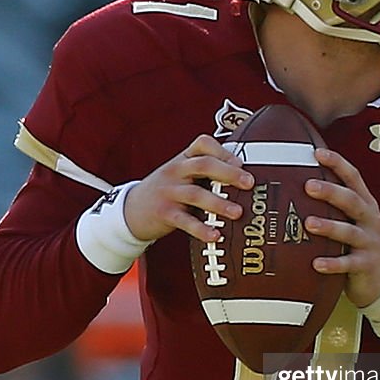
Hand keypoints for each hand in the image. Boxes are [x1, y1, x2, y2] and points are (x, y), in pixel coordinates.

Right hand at [124, 134, 253, 241]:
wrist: (131, 210)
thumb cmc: (167, 191)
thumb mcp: (181, 174)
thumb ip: (206, 172)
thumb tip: (244, 178)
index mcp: (183, 159)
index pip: (202, 144)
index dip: (223, 151)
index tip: (241, 162)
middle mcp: (175, 171)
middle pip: (203, 165)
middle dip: (228, 173)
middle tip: (249, 183)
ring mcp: (169, 192)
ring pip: (195, 194)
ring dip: (218, 203)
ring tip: (237, 212)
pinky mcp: (164, 213)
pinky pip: (184, 221)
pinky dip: (201, 229)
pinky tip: (215, 235)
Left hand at [304, 147, 379, 308]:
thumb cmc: (357, 244)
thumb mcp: (349, 220)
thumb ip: (330, 205)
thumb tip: (292, 186)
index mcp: (364, 204)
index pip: (353, 177)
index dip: (337, 163)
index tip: (317, 153)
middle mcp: (369, 219)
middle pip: (352, 201)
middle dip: (331, 192)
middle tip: (308, 186)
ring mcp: (369, 242)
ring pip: (350, 232)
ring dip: (329, 227)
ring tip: (309, 223)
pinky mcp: (366, 265)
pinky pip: (348, 264)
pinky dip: (333, 264)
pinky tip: (316, 264)